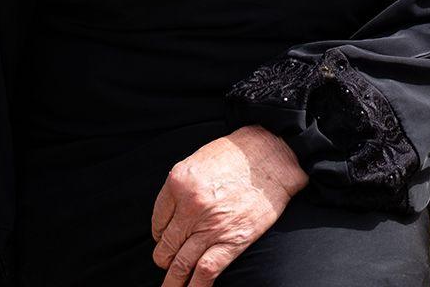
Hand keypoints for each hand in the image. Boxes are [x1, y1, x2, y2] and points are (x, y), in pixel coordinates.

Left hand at [150, 124, 308, 285]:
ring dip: (173, 279)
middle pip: (166, 244)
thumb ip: (181, 186)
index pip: (157, 220)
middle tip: (166, 261)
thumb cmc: (236, 155)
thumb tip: (171, 214)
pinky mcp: (233, 240)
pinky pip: (207, 270)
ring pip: (181, 263)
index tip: (164, 238)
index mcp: (179, 182)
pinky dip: (196, 285)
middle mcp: (190, 206)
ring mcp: (211, 225)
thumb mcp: (198, 160)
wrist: (272, 157)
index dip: (159, 233)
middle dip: (164, 257)